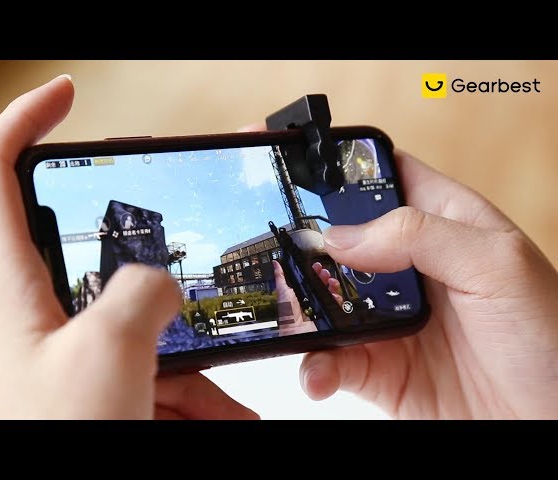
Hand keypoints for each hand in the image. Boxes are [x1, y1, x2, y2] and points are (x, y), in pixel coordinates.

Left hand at [0, 76, 257, 419]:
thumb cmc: (41, 443)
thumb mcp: (107, 356)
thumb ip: (141, 294)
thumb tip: (155, 283)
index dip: (27, 117)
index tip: (65, 96)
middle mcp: (14, 318)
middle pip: (87, 265)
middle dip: (152, 288)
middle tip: (186, 293)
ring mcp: (40, 362)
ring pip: (122, 338)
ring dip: (179, 368)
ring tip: (223, 405)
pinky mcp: (61, 398)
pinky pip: (126, 382)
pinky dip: (171, 400)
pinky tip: (212, 418)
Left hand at [272, 260, 339, 334]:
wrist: (296, 332)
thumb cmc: (287, 314)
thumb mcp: (282, 292)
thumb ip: (280, 277)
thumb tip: (276, 264)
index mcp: (301, 293)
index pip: (311, 280)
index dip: (315, 273)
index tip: (317, 266)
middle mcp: (311, 299)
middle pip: (322, 285)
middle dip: (325, 277)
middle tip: (325, 272)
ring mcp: (320, 307)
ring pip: (330, 293)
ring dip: (333, 285)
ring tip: (332, 282)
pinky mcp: (328, 314)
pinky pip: (336, 305)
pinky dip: (338, 299)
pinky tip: (335, 295)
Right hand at [301, 150, 557, 418]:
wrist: (548, 426)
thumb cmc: (551, 342)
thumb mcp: (498, 266)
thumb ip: (421, 235)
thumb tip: (343, 235)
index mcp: (445, 224)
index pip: (386, 178)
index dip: (344, 170)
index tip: (300, 171)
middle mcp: (411, 268)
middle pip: (342, 239)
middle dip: (307, 241)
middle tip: (278, 246)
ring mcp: (390, 318)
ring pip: (327, 300)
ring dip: (303, 308)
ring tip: (292, 316)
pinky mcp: (378, 367)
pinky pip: (331, 360)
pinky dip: (315, 365)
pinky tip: (319, 370)